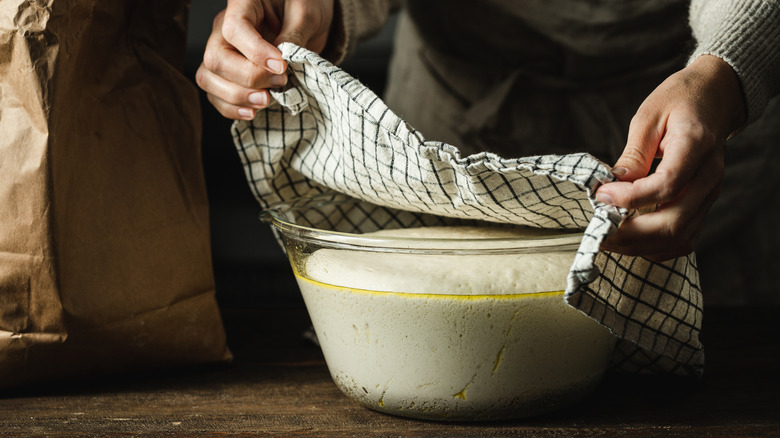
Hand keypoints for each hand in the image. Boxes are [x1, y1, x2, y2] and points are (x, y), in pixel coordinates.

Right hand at [195, 0, 334, 119]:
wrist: (303, 18)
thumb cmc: (303, 9)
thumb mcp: (307, 15)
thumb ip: (295, 35)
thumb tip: (280, 62)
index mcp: (243, 4)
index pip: (234, 28)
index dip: (255, 51)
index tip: (280, 66)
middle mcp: (224, 28)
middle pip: (216, 58)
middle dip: (248, 78)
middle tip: (280, 83)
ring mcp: (222, 51)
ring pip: (208, 78)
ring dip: (236, 97)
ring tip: (267, 100)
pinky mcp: (226, 73)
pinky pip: (215, 94)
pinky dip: (231, 108)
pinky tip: (253, 111)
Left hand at [595, 55, 745, 261]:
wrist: (714, 99)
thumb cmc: (679, 101)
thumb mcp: (649, 116)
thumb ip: (634, 154)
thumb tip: (613, 185)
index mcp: (696, 146)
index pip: (666, 185)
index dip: (630, 198)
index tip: (601, 196)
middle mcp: (709, 176)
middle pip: (674, 223)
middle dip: (631, 233)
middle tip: (599, 229)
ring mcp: (710, 194)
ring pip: (679, 238)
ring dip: (640, 246)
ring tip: (609, 237)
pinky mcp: (703, 204)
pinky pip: (684, 239)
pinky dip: (655, 246)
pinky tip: (631, 238)